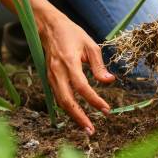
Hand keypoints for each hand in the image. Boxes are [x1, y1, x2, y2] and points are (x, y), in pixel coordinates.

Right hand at [36, 6, 114, 134]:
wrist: (49, 27)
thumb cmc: (72, 34)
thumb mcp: (90, 45)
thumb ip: (98, 65)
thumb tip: (109, 81)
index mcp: (69, 62)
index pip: (82, 86)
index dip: (94, 100)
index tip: (106, 109)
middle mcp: (57, 71)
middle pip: (67, 101)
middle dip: (79, 117)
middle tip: (91, 130)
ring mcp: (51, 76)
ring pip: (60, 102)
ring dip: (73, 116)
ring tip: (86, 127)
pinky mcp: (49, 78)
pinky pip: (58, 97)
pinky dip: (67, 108)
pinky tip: (77, 115)